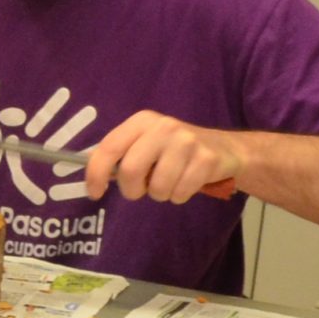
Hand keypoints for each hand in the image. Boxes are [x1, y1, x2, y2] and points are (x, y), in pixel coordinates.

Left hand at [82, 112, 242, 204]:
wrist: (226, 149)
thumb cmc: (175, 151)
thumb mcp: (145, 144)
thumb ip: (121, 155)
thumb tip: (92, 175)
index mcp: (141, 121)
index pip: (108, 147)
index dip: (95, 174)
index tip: (95, 193)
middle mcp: (163, 127)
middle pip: (130, 171)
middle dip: (132, 190)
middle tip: (140, 190)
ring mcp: (187, 142)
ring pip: (158, 187)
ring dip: (160, 194)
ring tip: (170, 182)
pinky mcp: (207, 159)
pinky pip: (180, 193)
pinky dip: (180, 196)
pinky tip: (187, 182)